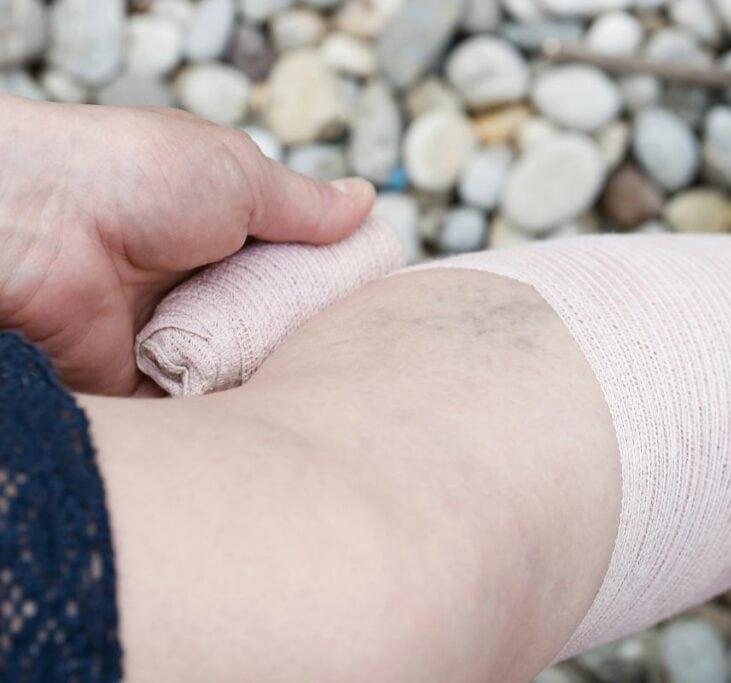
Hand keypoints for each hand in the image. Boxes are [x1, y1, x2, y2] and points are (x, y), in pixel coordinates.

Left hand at [0, 95, 374, 395]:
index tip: (370, 298)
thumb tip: (367, 200)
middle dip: (307, 332)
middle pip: (274, 318)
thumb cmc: (135, 176)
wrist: (36, 223)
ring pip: (242, 363)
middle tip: (348, 348)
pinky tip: (271, 408)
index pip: (293, 259)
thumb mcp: (239, 174)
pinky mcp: (141, 377)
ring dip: (272, 370)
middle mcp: (199, 278)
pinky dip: (228, 406)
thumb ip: (304, 203)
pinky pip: (198, 402)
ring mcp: (171, 328)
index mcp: (222, 225)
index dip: (331, 278)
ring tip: (320, 381)